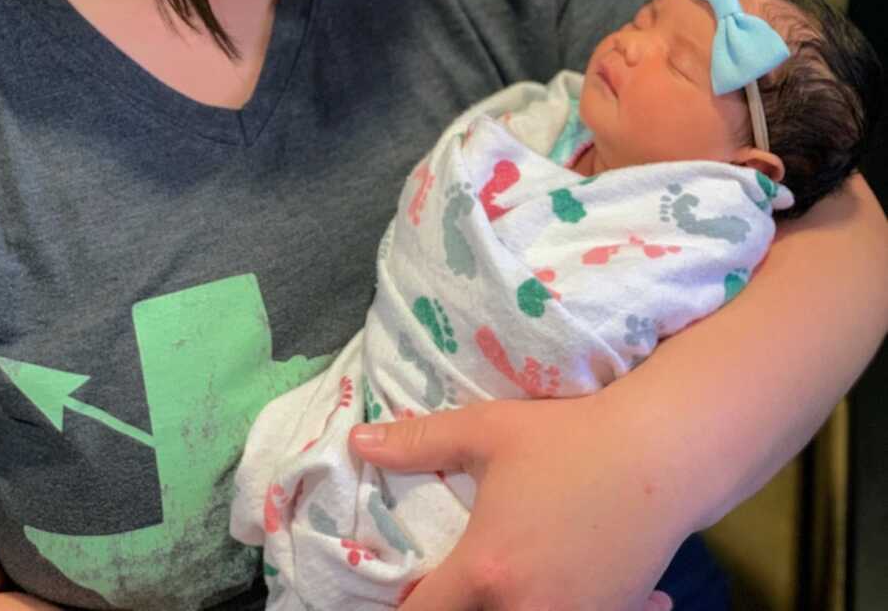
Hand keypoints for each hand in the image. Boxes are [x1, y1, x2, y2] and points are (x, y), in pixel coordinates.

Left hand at [350, 397, 683, 610]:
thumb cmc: (570, 437)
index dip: (405, 606)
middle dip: (456, 607)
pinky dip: (567, 608)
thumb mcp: (489, 429)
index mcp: (485, 571)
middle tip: (452, 583)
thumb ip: (420, 442)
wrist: (661, 454)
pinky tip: (572, 587)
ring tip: (508, 579)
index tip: (407, 589)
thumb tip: (359, 442)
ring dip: (508, 608)